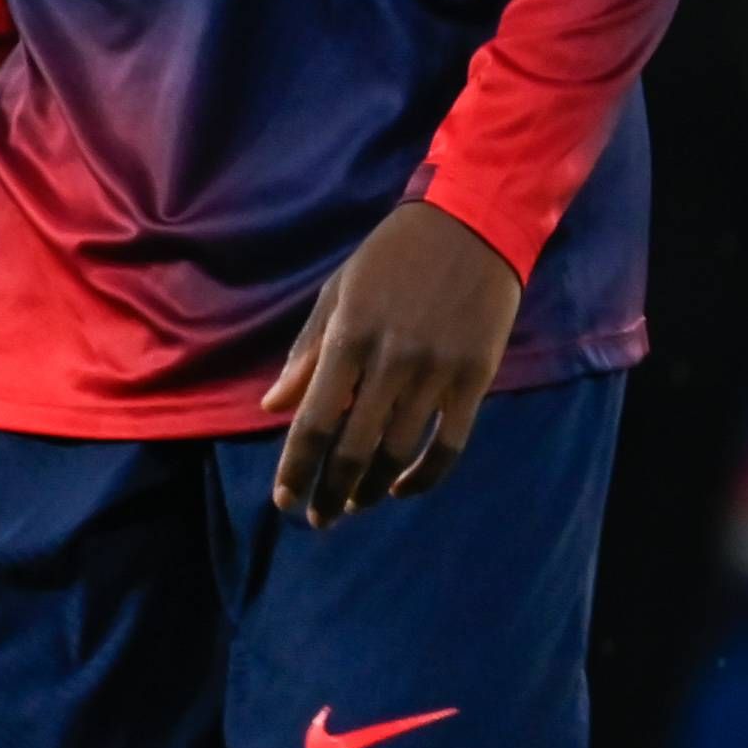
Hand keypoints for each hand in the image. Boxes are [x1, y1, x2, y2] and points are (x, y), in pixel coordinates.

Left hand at [264, 199, 521, 526]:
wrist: (469, 228)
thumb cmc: (390, 259)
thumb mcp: (337, 295)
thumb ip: (306, 355)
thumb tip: (272, 408)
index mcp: (348, 338)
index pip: (315, 420)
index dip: (297, 466)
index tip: (283, 500)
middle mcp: (390, 362)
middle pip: (355, 447)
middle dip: (332, 490)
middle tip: (317, 519)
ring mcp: (435, 373)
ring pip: (400, 451)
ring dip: (373, 488)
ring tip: (354, 505)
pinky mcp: (474, 380)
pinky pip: (450, 444)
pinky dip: (425, 476)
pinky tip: (403, 489)